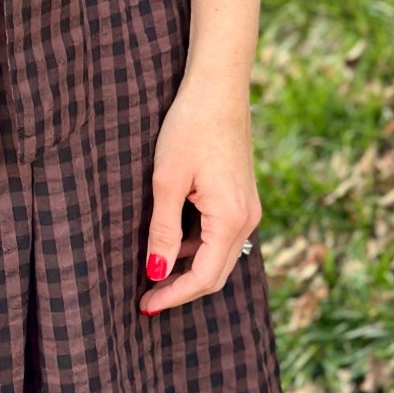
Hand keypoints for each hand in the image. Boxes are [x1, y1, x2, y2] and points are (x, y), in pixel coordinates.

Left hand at [139, 79, 259, 314]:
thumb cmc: (190, 128)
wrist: (218, 87)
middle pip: (216, 274)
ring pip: (220, 255)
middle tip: (147, 298)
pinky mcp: (242, 196)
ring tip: (154, 270)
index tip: (145, 305)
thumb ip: (164, 230)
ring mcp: (248, 207)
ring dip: (190, 268)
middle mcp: (248, 219)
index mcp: (231, 219)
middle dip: (182, 288)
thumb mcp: (168, 181)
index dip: (174, 295)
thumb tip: (157, 272)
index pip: (204, 278)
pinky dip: (199, 246)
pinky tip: (173, 239)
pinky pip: (222, 235)